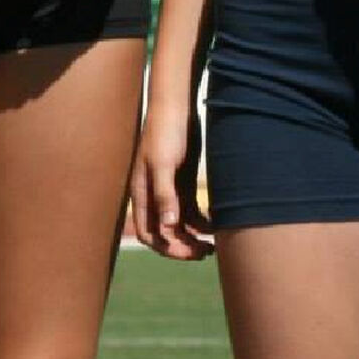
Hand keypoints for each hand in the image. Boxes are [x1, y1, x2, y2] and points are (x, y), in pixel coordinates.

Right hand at [128, 100, 213, 258]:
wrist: (176, 106)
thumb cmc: (165, 132)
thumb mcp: (164, 163)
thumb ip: (165, 195)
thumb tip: (169, 227)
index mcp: (142, 194)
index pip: (149, 234)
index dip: (168, 248)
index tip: (191, 252)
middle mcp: (153, 196)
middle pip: (165, 233)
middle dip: (183, 246)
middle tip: (206, 252)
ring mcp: (168, 190)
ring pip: (179, 224)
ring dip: (194, 237)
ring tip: (214, 244)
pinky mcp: (182, 183)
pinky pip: (190, 211)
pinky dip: (201, 222)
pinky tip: (216, 224)